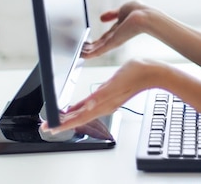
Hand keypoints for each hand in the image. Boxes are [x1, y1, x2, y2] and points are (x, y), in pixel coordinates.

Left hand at [42, 59, 166, 133]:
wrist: (153, 73)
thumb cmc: (136, 75)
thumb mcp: (116, 83)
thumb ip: (101, 96)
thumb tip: (87, 106)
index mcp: (103, 104)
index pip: (78, 118)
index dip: (62, 123)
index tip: (48, 127)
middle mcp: (104, 106)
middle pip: (79, 118)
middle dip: (62, 122)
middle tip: (47, 125)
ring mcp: (107, 102)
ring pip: (84, 113)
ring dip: (70, 117)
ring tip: (58, 119)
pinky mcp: (110, 96)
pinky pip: (90, 107)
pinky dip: (80, 109)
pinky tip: (77, 107)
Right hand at [81, 0, 151, 58]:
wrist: (145, 16)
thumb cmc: (139, 11)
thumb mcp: (122, 9)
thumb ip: (112, 14)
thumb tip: (101, 17)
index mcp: (119, 29)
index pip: (105, 37)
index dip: (96, 41)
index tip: (87, 43)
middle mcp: (116, 36)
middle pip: (100, 45)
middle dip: (90, 48)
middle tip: (79, 51)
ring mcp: (115, 40)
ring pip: (99, 49)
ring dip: (88, 52)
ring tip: (79, 55)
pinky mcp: (114, 43)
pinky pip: (100, 50)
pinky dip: (91, 53)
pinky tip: (83, 56)